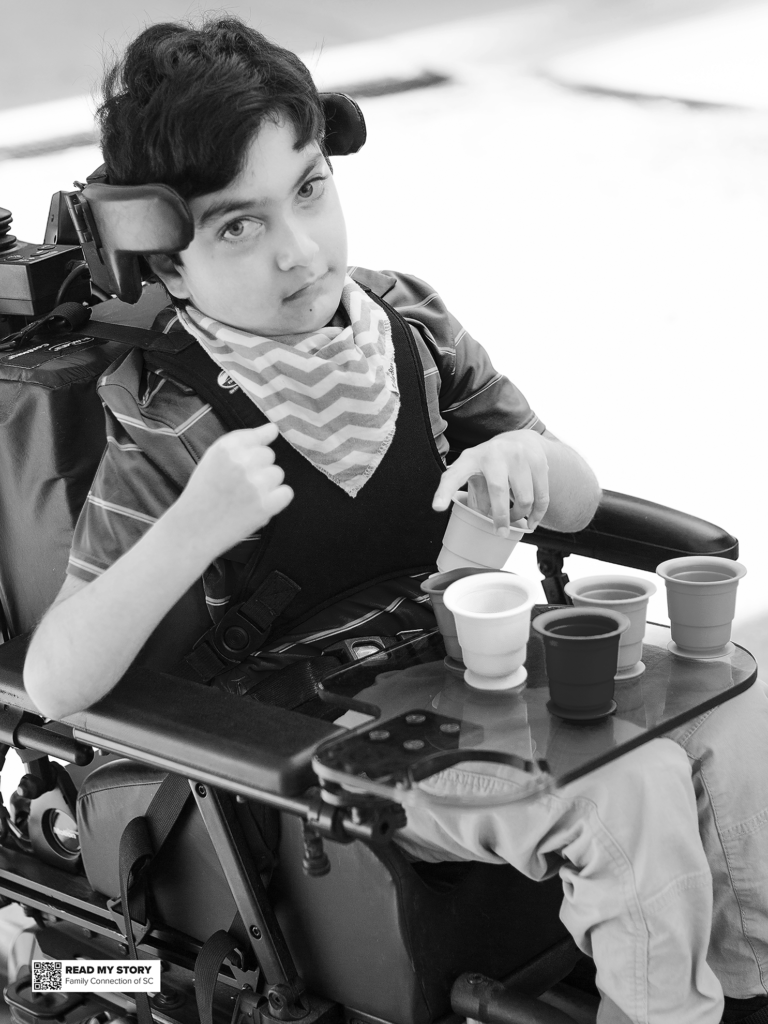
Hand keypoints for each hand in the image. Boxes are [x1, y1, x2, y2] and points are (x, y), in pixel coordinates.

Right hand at [170, 423, 292, 557]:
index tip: (242, 466)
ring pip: (277, 474)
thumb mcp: (214, 458)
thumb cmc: (203, 493)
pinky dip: (276, 501)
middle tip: (237, 487)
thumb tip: (274, 428)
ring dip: (267, 485)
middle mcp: (242, 462)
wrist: (192, 530)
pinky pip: (286, 493)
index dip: (251, 452)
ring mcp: (255, 484)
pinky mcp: (266, 505)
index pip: (257, 436)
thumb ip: (243, 441)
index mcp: (226, 447)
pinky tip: (257, 507)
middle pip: (268, 455)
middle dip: (257, 469)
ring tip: (245, 498)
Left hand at [432, 430, 549, 532]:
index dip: (444, 493)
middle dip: (501, 517)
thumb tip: (483, 518)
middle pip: (498, 491)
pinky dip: (538, 514)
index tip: (437, 507)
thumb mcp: (476, 475)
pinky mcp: (538, 460)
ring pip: (524, 497)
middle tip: (500, 532)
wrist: (521, 440)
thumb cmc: (491, 464)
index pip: (453, 476)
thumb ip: (476, 496)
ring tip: (515, 518)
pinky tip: (532, 521)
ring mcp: (518, 454)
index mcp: (470, 459)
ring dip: (520, 514)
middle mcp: (494, 452)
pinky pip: (541, 496)